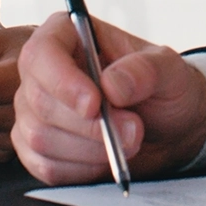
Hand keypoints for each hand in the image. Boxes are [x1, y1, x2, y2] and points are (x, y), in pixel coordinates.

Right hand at [11, 11, 205, 184]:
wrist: (170, 129)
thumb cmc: (164, 89)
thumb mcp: (170, 71)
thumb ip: (145, 71)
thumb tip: (111, 84)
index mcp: (68, 36)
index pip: (42, 53)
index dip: (62, 81)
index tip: (94, 105)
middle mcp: (44, 71)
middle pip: (38, 100)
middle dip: (88, 126)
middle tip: (132, 129)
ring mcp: (35, 111)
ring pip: (39, 137)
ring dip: (89, 149)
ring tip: (127, 142)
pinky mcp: (36, 148)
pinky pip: (44, 166)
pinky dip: (80, 169)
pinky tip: (105, 159)